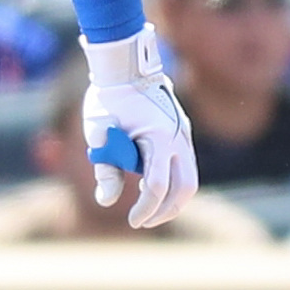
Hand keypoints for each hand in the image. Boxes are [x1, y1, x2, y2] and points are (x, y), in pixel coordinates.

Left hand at [81, 26, 197, 227]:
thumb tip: (106, 202)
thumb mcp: (100, 135)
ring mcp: (183, 134)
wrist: (125, 67)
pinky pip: (185, 164)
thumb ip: (105, 169)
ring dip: (172, 197)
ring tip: (148, 208)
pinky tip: (150, 186)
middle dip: (166, 210)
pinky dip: (172, 180)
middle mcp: (178, 137)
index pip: (156, 185)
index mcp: (158, 137)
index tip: (132, 221)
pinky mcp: (181, 132)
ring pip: (190, 177)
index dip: (145, 208)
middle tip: (143, 221)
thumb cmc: (108, 99)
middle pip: (185, 187)